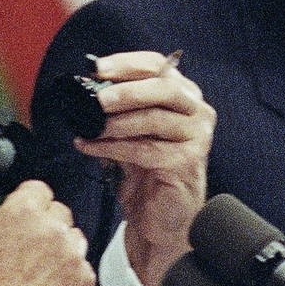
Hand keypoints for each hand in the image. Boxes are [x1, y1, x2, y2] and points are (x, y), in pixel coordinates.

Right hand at [0, 160, 94, 285]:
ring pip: (72, 238)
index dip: (23, 207)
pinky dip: (67, 275)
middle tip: (17, 252)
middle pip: (58, 212)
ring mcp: (72, 258)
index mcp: (25, 211)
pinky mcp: (83, 285)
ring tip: (28, 272)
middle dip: (41, 226)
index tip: (12, 225)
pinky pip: (81, 267)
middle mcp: (54, 230)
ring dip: (57, 248)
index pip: (38, 190)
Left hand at [76, 51, 214, 285]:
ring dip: (115, 122)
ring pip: (153, 118)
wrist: (162, 221)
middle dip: (126, 90)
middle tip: (97, 99)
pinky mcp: (187, 162)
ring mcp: (196, 137)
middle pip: (164, 87)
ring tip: (90, 126)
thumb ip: (119, 110)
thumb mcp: (131, 133)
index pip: (159, 66)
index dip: (127, 64)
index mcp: (184, 97)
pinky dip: (112, 147)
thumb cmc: (148, 174)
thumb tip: (87, 91)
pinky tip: (90, 146)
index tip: (99, 68)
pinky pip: (144, 148)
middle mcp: (196, 112)